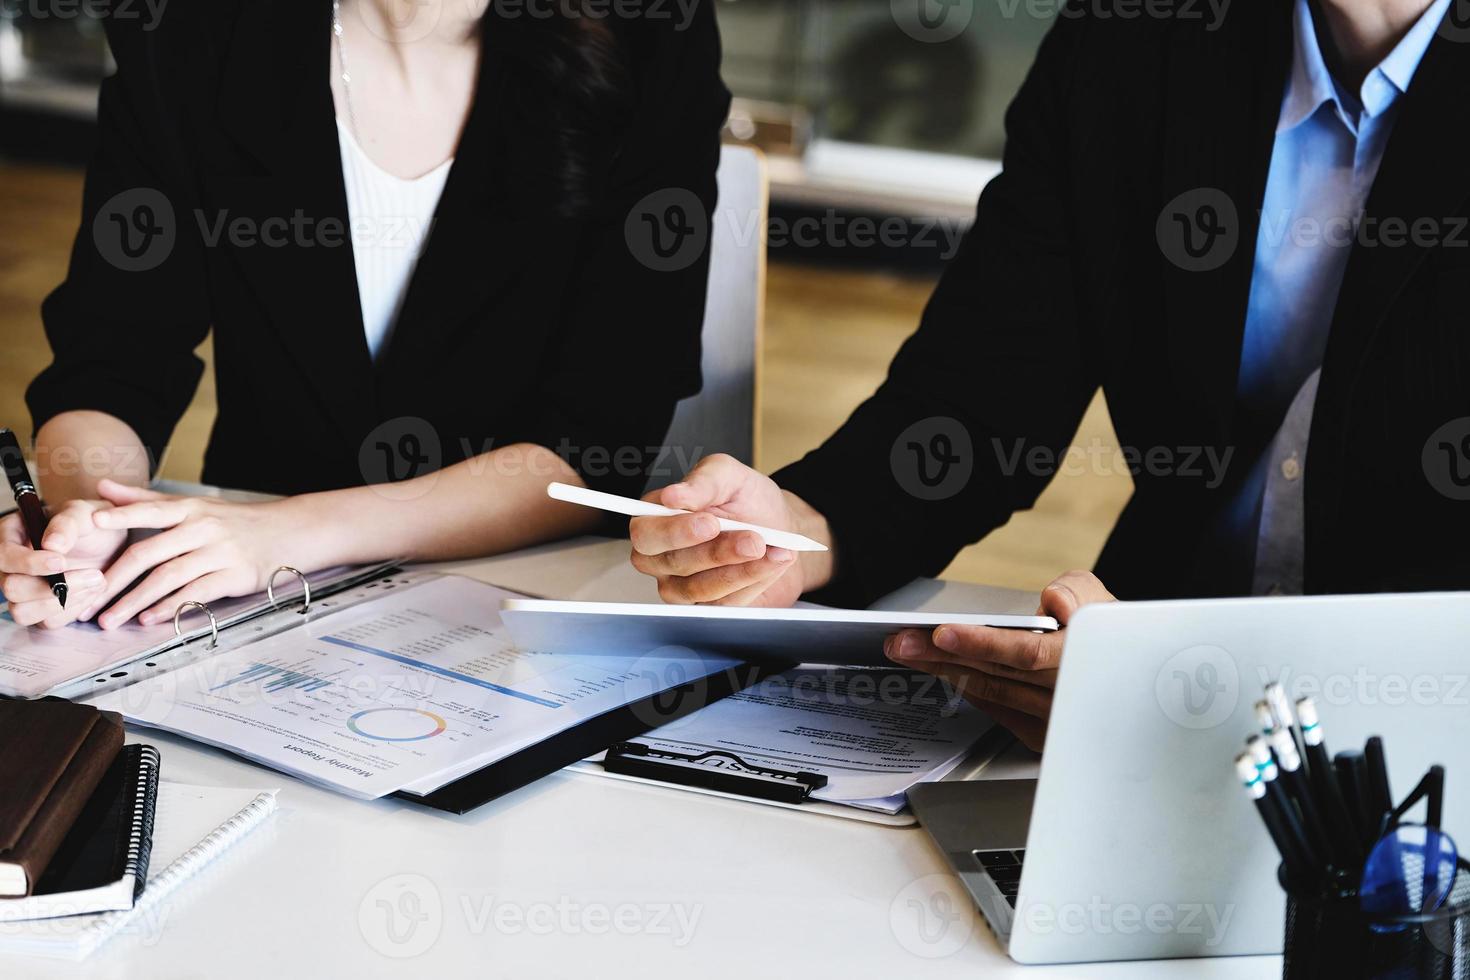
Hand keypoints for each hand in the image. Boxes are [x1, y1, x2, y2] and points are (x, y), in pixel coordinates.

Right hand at [0, 499, 124, 627]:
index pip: (5, 556)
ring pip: (24, 612)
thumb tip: (52, 544)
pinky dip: (73, 610)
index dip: (30, 563)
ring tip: (97, 581)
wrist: (110, 542)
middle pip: (11, 589)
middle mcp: (11, 567)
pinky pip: (48, 622)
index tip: (62, 561)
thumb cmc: (90, 522)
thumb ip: (67, 523)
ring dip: (64, 602)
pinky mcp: (42, 609)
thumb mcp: (83, 512)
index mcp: (11, 536)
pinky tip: (92, 592)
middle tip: (94, 574)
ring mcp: (25, 591)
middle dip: (51, 587)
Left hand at [80, 480, 308, 628]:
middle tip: (87, 600)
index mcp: (191, 509)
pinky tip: (150, 618)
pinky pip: (196, 593)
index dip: (122, 516)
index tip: (91, 523)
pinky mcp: (235, 576)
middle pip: (151, 553)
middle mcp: (204, 528)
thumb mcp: (194, 504)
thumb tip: (102, 488)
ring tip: (110, 618)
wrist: (288, 533)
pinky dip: (171, 607)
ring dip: (135, 601)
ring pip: (169, 577)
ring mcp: (220, 553)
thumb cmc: (234, 521)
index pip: (151, 510)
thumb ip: (145, 499)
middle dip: (115, 580)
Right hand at [628, 454, 824, 606]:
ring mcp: (681, 587)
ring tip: (770, 548)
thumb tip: (672, 495)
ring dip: (740, 569)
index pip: (646, 533)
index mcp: (654, 519)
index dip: (675, 531)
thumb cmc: (745, 501)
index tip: (711, 523)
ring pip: (699, 588)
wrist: (780, 528)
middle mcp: (660, 557)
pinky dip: (754, 581)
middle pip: (673, 563)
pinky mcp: (707, 607)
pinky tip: (774, 561)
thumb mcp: (728, 475)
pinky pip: (725, 603)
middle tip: (753, 539)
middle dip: (716, 552)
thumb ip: (702, 481)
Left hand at [883, 570, 1116, 750]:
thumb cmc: (1105, 637)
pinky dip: (963, 685)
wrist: (1122, 679)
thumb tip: (1055, 601)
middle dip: (941, 656)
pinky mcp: (1036, 735)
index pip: (1026, 653)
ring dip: (941, 670)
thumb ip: (1077, 593)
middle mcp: (1064, 698)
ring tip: (907, 650)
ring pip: (987, 691)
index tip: (942, 634)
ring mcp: (1049, 721)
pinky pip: (992, 706)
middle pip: (994, 674)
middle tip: (902, 641)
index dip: (981, 644)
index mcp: (1081, 662)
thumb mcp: (1102, 603)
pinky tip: (937, 669)